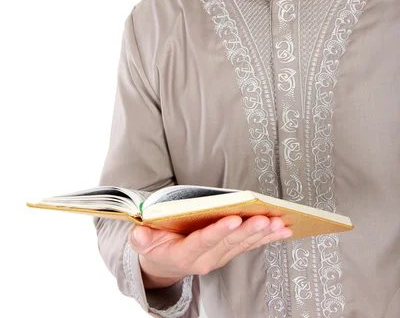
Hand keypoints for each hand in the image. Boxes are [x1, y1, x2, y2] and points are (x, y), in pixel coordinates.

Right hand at [129, 214, 291, 287]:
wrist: (163, 263)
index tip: (233, 219)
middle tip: (265, 218)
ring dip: (263, 234)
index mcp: (184, 254)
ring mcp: (219, 257)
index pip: (203, 241)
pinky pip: (250, 245)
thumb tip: (138, 233)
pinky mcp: (228, 252)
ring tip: (279, 222)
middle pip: (229, 243)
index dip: (219, 231)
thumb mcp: (143, 242)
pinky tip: (282, 229)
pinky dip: (267, 237)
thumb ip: (142, 239)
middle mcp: (205, 259)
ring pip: (243, 245)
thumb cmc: (155, 245)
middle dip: (249, 230)